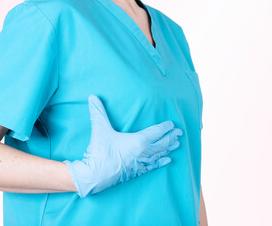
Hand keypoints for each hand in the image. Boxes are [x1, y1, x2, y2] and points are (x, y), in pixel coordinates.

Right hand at [64, 94, 182, 197]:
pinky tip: (168, 160)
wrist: (94, 176)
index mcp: (139, 140)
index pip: (157, 131)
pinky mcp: (138, 172)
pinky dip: (162, 162)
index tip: (172, 124)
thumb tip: (92, 96)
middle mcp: (144, 152)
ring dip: (169, 148)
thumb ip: (98, 112)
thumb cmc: (99, 152)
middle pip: (163, 143)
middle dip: (172, 137)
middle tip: (179, 132)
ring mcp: (142, 163)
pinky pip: (153, 166)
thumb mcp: (100, 129)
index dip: (166, 127)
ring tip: (177, 144)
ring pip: (160, 154)